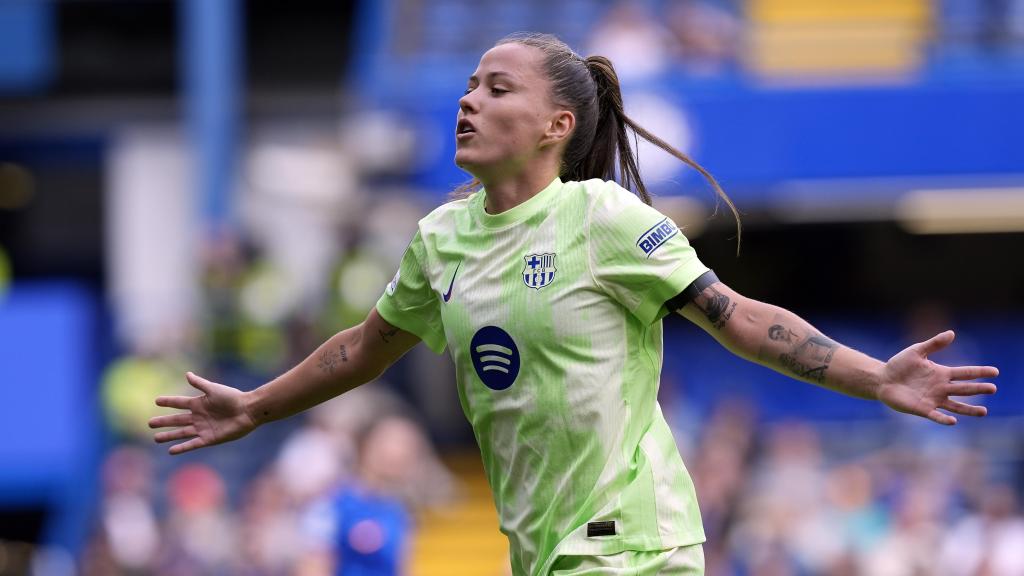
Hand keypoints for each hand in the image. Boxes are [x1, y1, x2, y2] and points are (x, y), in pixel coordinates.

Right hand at [149, 372, 257, 453]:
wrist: (248, 410)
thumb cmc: (233, 397)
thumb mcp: (214, 389)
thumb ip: (200, 384)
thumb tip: (187, 374)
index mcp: (199, 404)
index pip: (179, 403)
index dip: (168, 402)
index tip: (156, 401)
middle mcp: (199, 417)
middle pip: (177, 420)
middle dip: (164, 421)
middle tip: (149, 423)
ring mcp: (203, 428)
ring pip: (182, 433)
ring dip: (169, 435)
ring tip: (156, 438)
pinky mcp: (209, 439)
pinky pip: (193, 444)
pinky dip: (182, 447)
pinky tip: (171, 450)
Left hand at [877, 330, 997, 424]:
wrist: (882, 379)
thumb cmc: (899, 365)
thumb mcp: (917, 351)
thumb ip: (934, 343)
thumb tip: (952, 333)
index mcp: (942, 373)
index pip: (965, 373)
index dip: (980, 372)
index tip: (995, 372)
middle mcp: (941, 388)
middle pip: (964, 389)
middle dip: (979, 389)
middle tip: (993, 389)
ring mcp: (933, 399)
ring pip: (956, 406)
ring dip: (969, 409)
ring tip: (983, 412)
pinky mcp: (922, 409)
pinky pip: (936, 416)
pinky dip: (944, 419)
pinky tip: (953, 421)